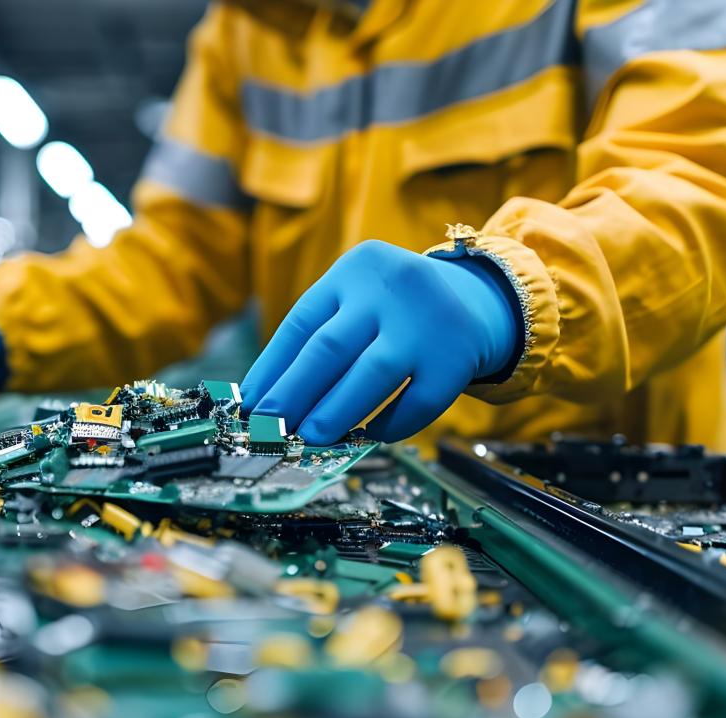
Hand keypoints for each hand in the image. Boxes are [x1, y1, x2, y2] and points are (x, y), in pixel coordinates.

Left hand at [240, 240, 517, 444]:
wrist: (473, 298)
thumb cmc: (393, 310)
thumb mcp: (356, 299)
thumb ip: (318, 339)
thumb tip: (270, 400)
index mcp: (353, 272)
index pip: (301, 323)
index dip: (272, 369)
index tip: (252, 405)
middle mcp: (388, 292)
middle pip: (330, 348)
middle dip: (294, 394)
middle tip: (272, 428)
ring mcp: (425, 325)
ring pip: (372, 374)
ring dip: (336, 411)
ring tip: (311, 437)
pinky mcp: (455, 359)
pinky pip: (418, 401)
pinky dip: (390, 424)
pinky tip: (369, 435)